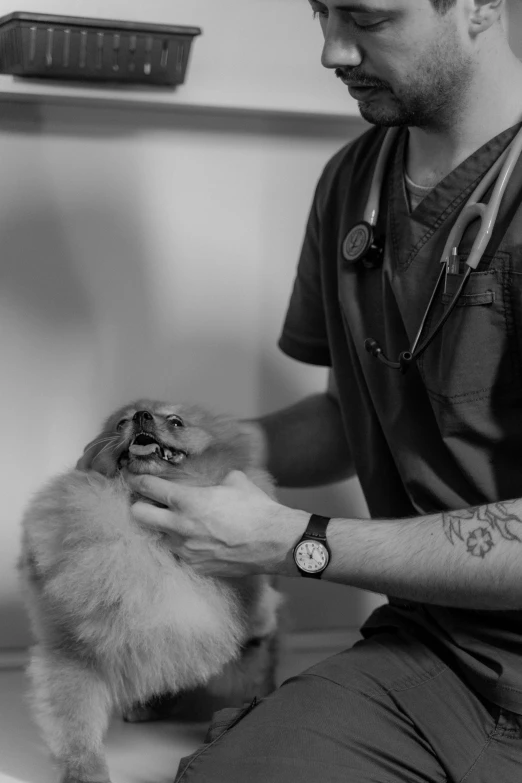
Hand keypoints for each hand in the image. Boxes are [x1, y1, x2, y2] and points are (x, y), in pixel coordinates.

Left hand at [128, 470, 307, 576]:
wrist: (275, 543)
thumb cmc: (257, 509)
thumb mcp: (236, 481)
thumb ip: (216, 480)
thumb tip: (215, 479)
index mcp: (187, 501)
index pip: (147, 488)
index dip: (135, 480)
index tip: (131, 477)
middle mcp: (180, 526)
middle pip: (138, 515)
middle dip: (138, 505)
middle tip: (146, 500)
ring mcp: (185, 550)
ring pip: (158, 536)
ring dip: (162, 528)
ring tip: (175, 522)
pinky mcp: (196, 566)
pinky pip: (179, 554)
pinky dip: (182, 545)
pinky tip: (196, 540)